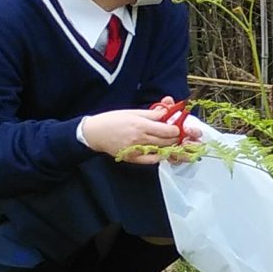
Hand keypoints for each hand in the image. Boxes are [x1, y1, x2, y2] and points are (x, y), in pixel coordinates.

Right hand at [80, 109, 194, 161]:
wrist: (94, 133)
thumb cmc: (112, 120)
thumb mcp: (133, 112)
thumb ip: (152, 113)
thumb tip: (168, 110)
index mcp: (141, 125)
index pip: (168, 131)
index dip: (177, 129)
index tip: (178, 127)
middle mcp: (140, 139)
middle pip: (167, 142)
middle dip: (176, 138)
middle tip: (177, 134)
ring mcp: (136, 150)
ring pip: (162, 151)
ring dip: (170, 147)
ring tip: (170, 141)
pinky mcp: (132, 158)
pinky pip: (151, 160)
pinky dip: (159, 156)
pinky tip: (161, 151)